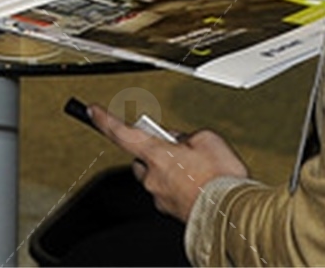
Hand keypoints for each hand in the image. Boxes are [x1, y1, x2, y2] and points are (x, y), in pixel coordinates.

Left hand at [90, 105, 247, 221]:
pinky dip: (179, 187)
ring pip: (156, 177)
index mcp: (156, 154)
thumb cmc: (220, 179)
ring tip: (196, 170)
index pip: (121, 132)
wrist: (232, 213)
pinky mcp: (171, 212)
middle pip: (142, 158)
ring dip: (169, 171)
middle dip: (155, 152)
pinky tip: (198, 186)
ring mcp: (161, 197)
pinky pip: (169, 193)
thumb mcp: (207, 138)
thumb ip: (188, 135)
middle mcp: (152, 177)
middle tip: (179, 149)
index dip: (104, 120)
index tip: (93, 112)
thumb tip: (184, 141)